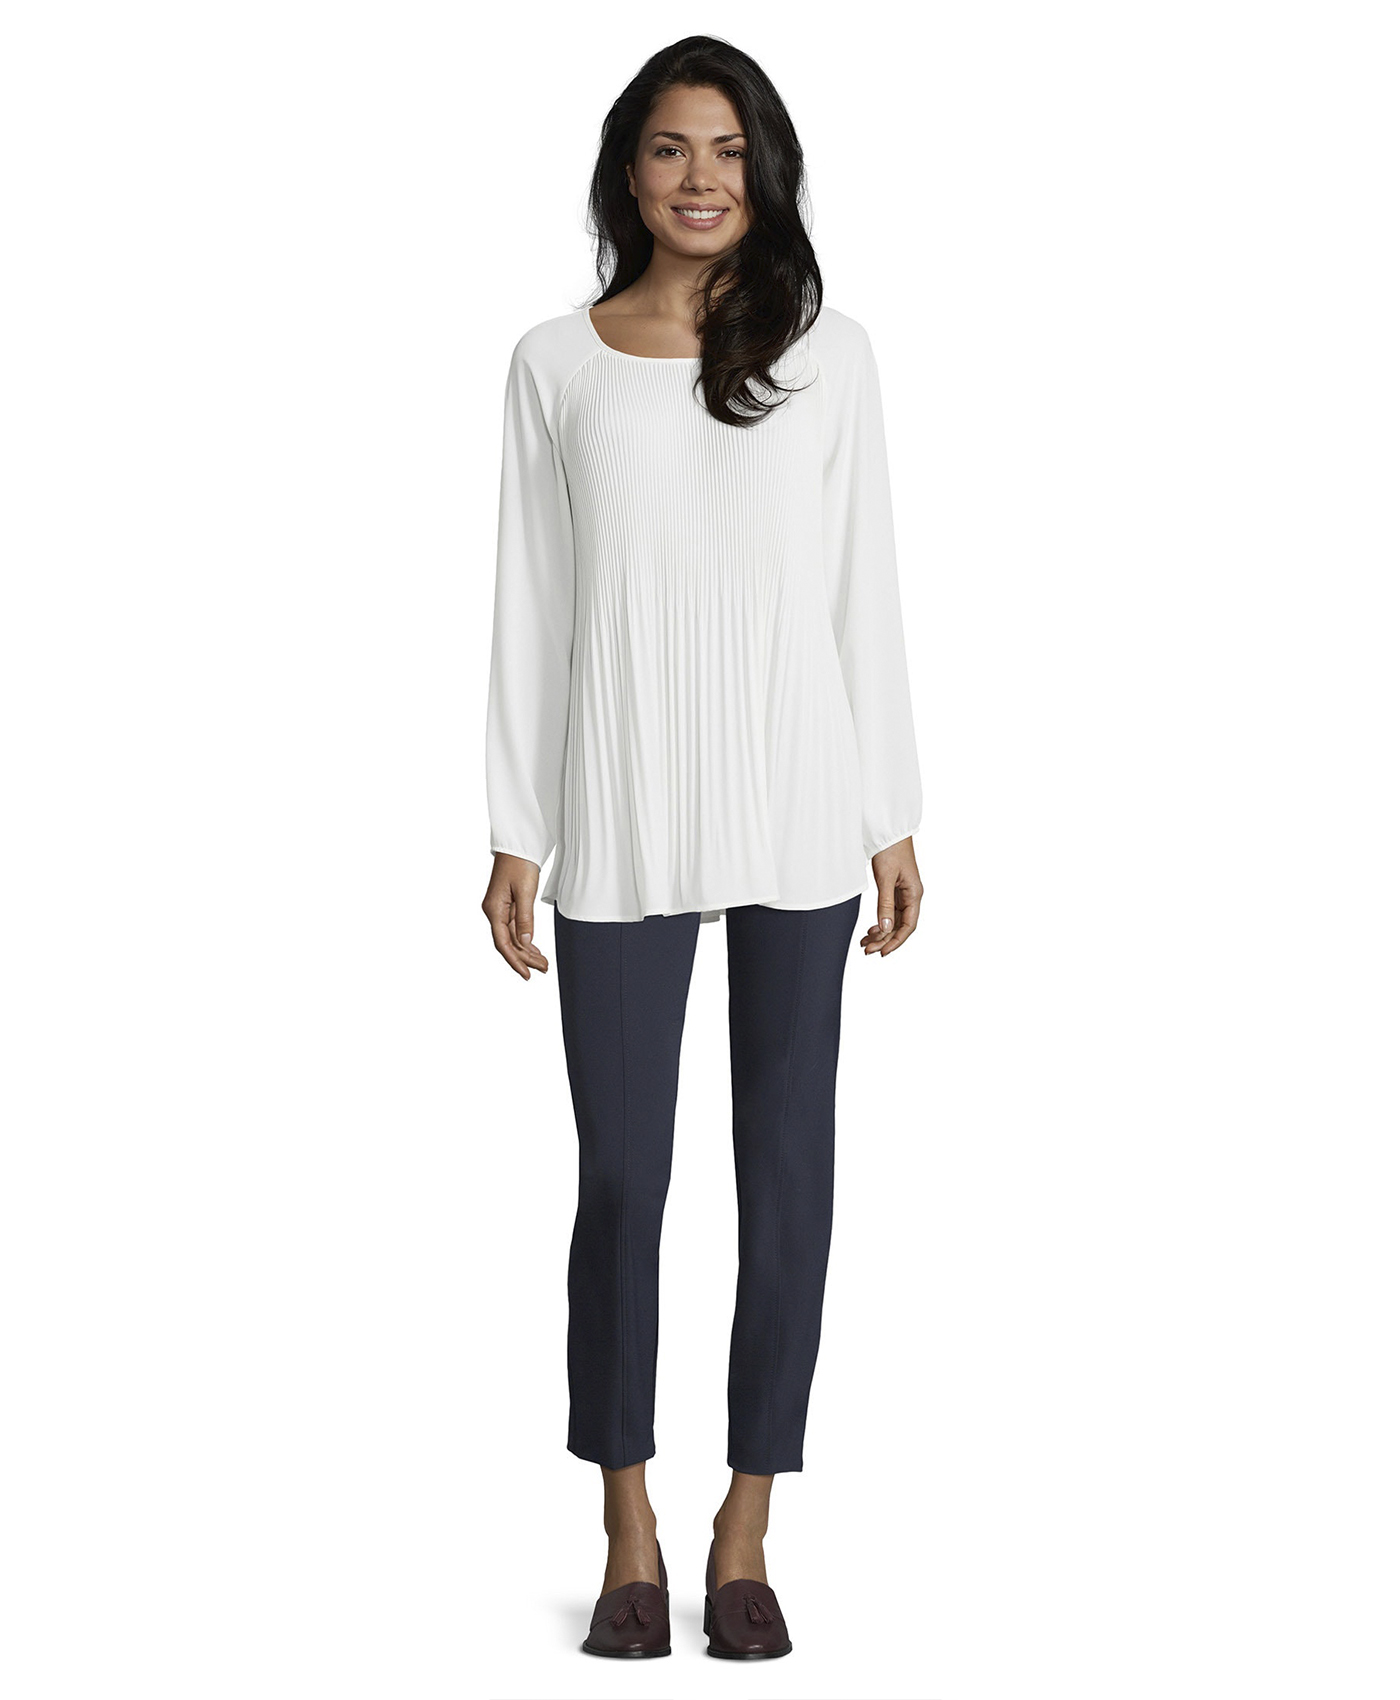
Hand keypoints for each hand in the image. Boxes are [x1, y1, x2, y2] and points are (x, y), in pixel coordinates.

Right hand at [483, 853, 550, 979]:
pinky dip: (525, 940)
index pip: (503, 943)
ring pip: (512, 937)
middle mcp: (493, 911)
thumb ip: (525, 919)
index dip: (515, 961)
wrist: (518, 845)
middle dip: (525, 958)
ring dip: (527, 951)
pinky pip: (514, 928)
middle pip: (508, 943)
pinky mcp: (506, 905)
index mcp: (494, 910)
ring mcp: (499, 909)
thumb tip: (525, 943)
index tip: (526, 974)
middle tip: (544, 968)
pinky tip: (534, 949)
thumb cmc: (519, 863)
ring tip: (543, 963)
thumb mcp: (525, 891)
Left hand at [860, 837, 921, 956]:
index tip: (882, 952)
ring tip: (865, 943)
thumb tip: (885, 928)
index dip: (896, 941)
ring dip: (881, 933)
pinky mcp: (894, 888)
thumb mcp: (885, 878)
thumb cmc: (890, 849)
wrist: (888, 830)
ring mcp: (903, 892)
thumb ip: (885, 904)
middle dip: (884, 940)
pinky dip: (880, 922)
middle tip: (867, 950)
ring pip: (894, 920)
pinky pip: (889, 911)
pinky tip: (871, 930)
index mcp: (914, 894)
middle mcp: (911, 895)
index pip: (908, 925)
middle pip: (900, 926)